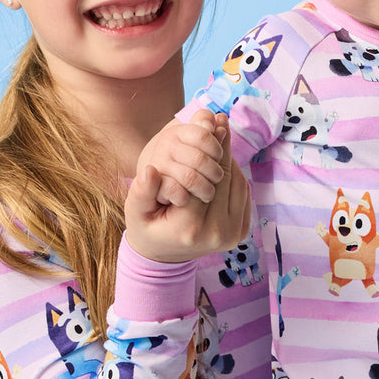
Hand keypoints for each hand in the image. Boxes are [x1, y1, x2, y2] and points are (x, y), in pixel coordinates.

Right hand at [125, 116, 250, 263]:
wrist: (164, 257)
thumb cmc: (147, 229)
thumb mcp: (135, 212)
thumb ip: (141, 192)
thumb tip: (150, 170)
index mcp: (191, 227)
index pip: (205, 178)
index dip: (209, 147)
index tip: (212, 122)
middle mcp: (217, 233)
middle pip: (225, 179)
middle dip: (223, 149)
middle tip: (222, 121)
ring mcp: (232, 235)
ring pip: (238, 184)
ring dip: (231, 159)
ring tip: (223, 137)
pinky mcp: (241, 232)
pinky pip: (243, 194)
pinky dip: (236, 175)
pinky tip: (224, 161)